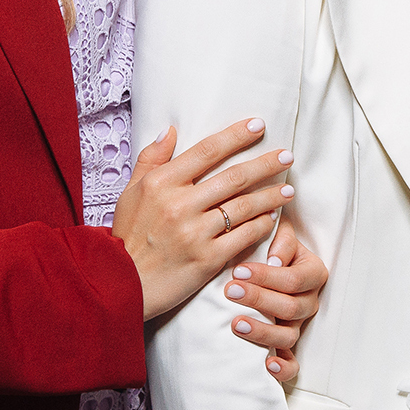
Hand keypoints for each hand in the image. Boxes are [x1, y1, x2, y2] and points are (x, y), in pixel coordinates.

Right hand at [114, 118, 294, 319]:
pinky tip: (272, 219)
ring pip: (244, 207)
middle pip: (234, 177)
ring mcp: (194, 233)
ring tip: (288, 189)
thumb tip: (171, 129)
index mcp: (161, 183)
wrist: (120, 284)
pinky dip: (261, 226)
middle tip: (288, 156)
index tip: (259, 125)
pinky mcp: (206, 259)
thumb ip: (151, 158)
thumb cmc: (126, 236)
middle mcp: (180, 205)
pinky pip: (243, 237)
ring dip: (271, 196)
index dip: (236, 135)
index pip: (207, 150)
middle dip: (266, 164)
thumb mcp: (130, 192)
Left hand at [225, 217, 327, 382]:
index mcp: (312, 272)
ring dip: (263, 331)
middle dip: (259, 299)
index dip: (267, 277)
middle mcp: (309, 300)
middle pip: (291, 307)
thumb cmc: (268, 244)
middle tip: (230, 291)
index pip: (294, 279)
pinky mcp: (288, 345)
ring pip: (289, 335)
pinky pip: (292, 364)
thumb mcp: (278, 233)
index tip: (238, 270)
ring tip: (236, 323)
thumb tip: (274, 259)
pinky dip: (283, 368)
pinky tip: (267, 364)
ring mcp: (299, 325)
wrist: (261, 260)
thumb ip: (280, 239)